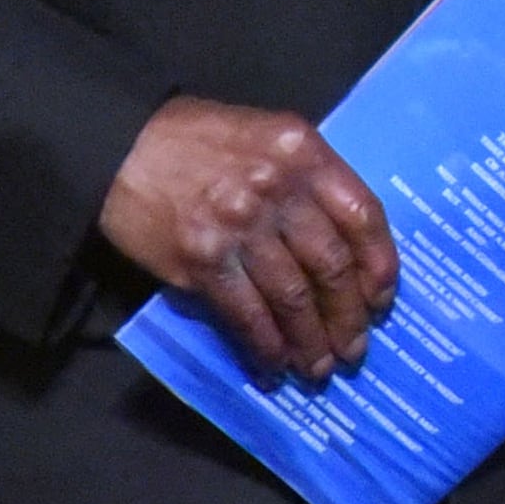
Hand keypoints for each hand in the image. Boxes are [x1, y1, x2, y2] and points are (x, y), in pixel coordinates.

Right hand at [97, 96, 398, 382]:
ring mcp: (240, 226)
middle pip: (331, 265)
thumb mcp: (269, 135)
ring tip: (318, 368)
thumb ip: (310, 179)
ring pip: (293, 298)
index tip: (382, 300)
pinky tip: (274, 366)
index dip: (379, 266)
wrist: (122, 146)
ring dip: (310, 341)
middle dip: (348, 317)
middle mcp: (278, 188)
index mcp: (304, 152)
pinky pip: (247, 314)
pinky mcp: (202, 260)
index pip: (362, 216)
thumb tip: (349, 248)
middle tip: (354, 349)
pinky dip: (265, 347)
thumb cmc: (201, 140)